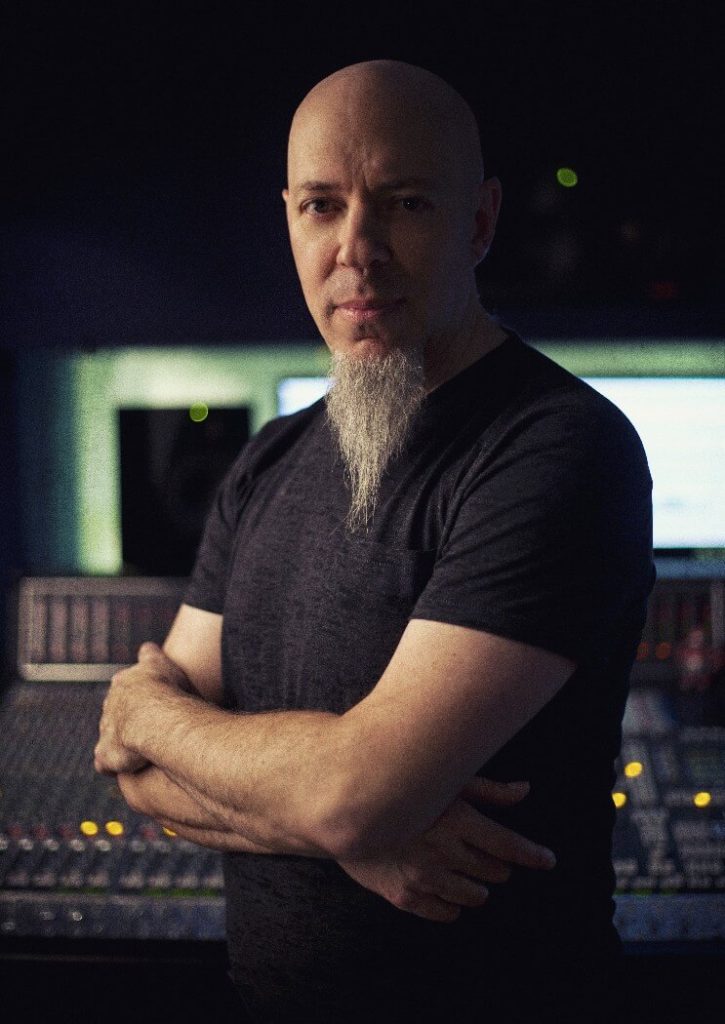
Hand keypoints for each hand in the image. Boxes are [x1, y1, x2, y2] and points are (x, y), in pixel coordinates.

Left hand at [94, 643, 189, 775]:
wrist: (154, 718)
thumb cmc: (166, 689)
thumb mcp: (161, 663)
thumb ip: (151, 656)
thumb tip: (146, 648)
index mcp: (124, 682)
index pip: (124, 684)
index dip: (136, 692)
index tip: (145, 698)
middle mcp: (110, 704)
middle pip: (116, 710)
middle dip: (127, 718)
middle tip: (149, 726)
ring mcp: (106, 729)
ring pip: (111, 736)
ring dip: (123, 742)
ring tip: (143, 750)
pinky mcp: (105, 753)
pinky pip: (106, 762)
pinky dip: (113, 765)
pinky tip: (127, 768)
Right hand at [339, 777, 554, 921]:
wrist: (342, 808)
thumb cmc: (400, 786)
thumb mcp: (445, 779)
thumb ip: (488, 788)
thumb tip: (525, 790)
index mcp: (456, 819)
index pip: (509, 845)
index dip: (533, 855)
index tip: (547, 860)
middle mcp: (443, 851)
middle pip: (494, 871)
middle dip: (498, 864)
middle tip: (487, 852)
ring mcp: (423, 877)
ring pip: (474, 896)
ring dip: (478, 884)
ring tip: (465, 869)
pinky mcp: (404, 896)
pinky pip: (445, 914)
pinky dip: (452, 904)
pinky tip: (446, 887)